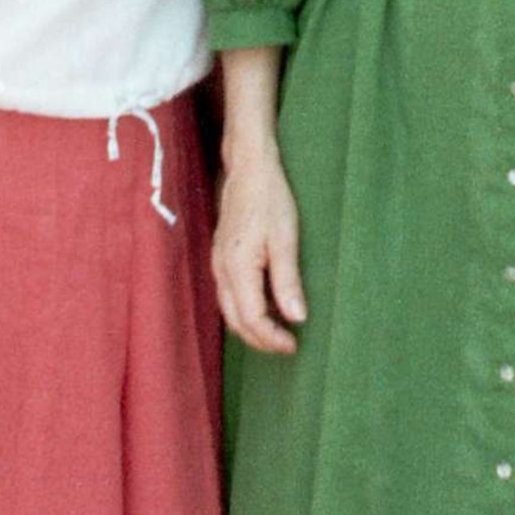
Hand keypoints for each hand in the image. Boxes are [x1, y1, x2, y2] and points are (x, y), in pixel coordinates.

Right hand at [213, 148, 307, 353]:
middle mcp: (221, 270)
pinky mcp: (221, 257)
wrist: (248, 168)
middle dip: (260, 340)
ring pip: (229, 310)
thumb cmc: (270, 198)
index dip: (272, 338)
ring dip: (253, 326)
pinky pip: (229, 295)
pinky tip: (268, 304)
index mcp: (237, 268)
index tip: (294, 344)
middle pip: (236, 322)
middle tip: (288, 345)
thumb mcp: (286, 238)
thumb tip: (297, 317)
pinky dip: (246, 309)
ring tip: (280, 330)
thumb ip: (288, 281)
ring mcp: (217, 264)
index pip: (252, 319)